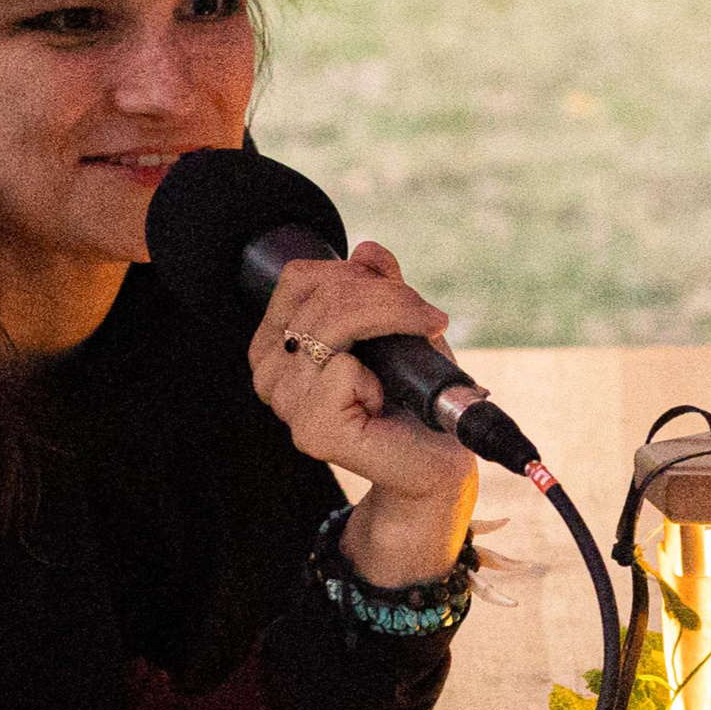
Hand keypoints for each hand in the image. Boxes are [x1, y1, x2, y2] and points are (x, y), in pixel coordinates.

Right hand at [247, 244, 477, 563]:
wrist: (438, 457)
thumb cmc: (414, 394)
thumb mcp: (401, 325)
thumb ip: (380, 286)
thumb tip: (366, 252)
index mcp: (279, 342)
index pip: (300, 278)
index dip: (356, 275)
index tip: (407, 299)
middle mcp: (272, 372)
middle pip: (322, 296)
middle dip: (387, 298)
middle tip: (430, 321)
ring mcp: (287, 404)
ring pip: (332, 326)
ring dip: (389, 328)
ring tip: (406, 363)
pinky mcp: (311, 432)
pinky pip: (342, 370)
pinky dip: (375, 378)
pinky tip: (381, 403)